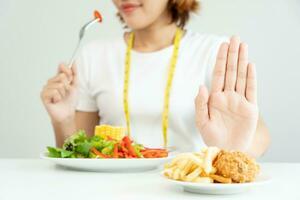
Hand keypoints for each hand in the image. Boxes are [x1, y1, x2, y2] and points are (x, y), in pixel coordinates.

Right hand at [41, 64, 77, 122]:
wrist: (67, 113)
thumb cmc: (70, 100)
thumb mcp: (75, 85)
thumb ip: (74, 74)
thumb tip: (74, 62)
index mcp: (58, 78)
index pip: (62, 67)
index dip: (68, 72)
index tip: (71, 78)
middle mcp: (51, 81)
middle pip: (61, 76)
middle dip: (68, 86)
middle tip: (66, 93)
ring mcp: (46, 88)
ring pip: (59, 85)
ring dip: (63, 93)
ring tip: (61, 98)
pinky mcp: (43, 95)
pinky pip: (54, 91)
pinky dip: (58, 97)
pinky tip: (56, 101)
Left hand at [195, 36, 258, 150]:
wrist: (227, 151)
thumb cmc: (212, 137)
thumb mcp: (202, 122)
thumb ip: (200, 104)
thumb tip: (201, 85)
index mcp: (214, 98)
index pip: (218, 74)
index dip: (220, 60)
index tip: (222, 45)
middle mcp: (227, 96)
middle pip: (230, 71)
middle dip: (232, 54)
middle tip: (234, 38)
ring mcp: (239, 101)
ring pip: (241, 77)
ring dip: (242, 61)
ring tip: (243, 46)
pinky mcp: (250, 109)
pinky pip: (251, 90)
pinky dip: (251, 78)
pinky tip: (250, 65)